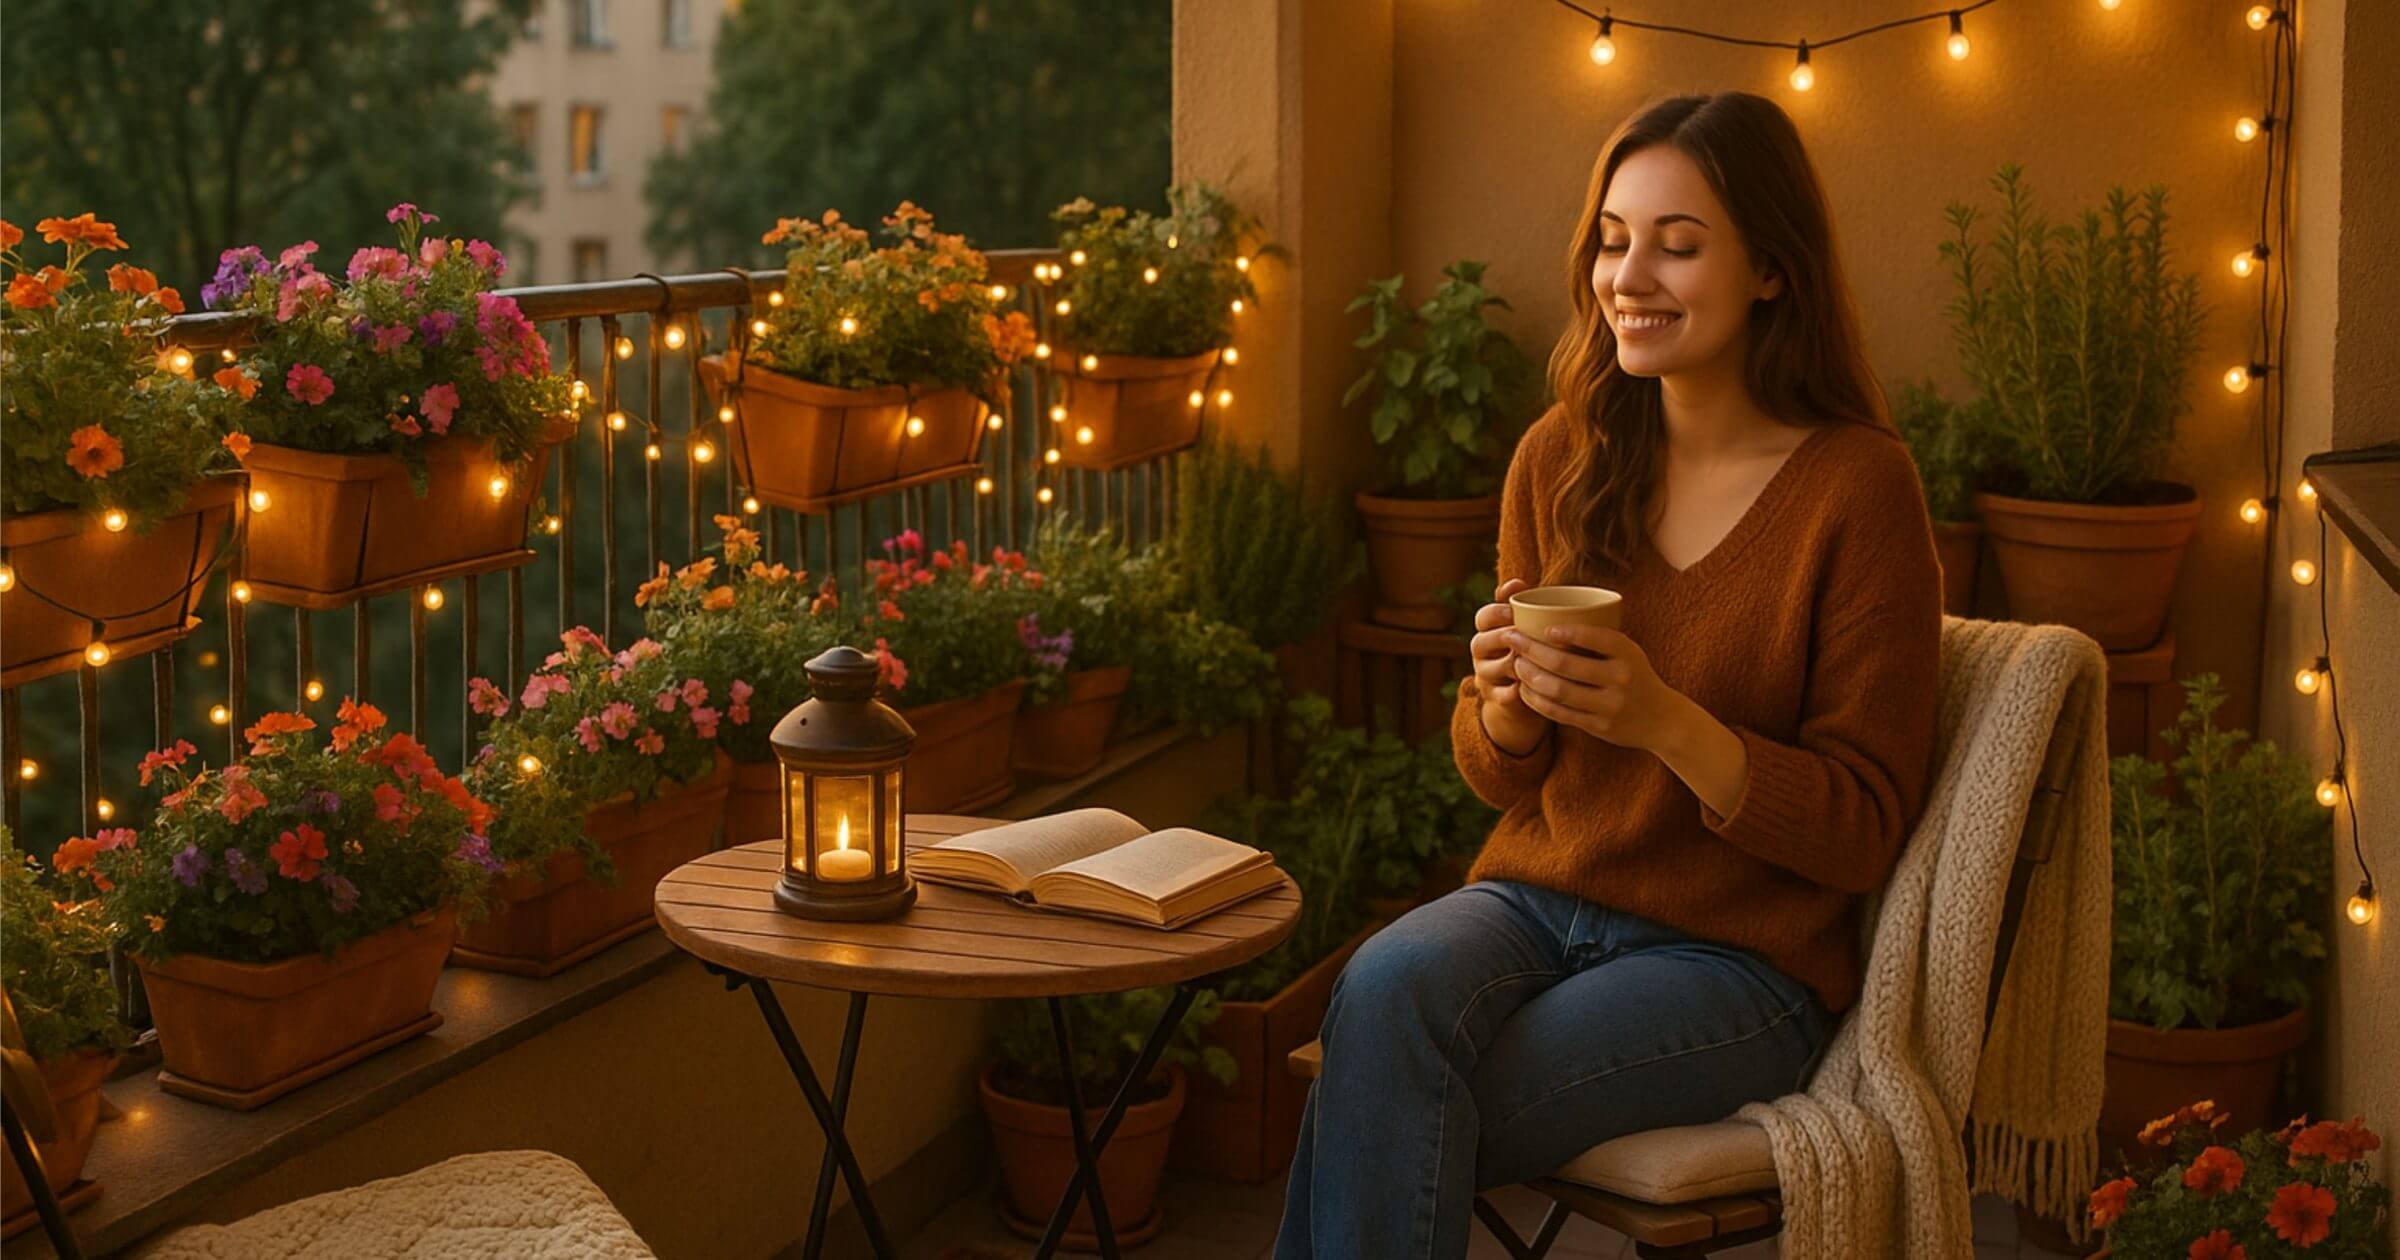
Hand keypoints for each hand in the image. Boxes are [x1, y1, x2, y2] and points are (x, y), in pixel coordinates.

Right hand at [1470, 579, 1549, 753]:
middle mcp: (1481, 653)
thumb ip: (1524, 604)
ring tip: (1530, 660)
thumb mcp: (1529, 626)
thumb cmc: (1533, 648)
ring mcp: (1484, 676)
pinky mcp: (1493, 698)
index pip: (1482, 617)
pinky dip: (1512, 692)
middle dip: (1500, 637)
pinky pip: (1498, 695)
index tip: (1514, 612)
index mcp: (1488, 630)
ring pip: (1488, 668)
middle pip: (1478, 642)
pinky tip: (1527, 686)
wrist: (1529, 689)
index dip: (1495, 613)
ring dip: (1509, 663)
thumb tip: (1516, 582)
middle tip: (1522, 634)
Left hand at [1506, 622, 1681, 752]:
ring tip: (1516, 663)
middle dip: (1531, 650)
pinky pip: (1559, 712)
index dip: (1565, 632)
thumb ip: (1599, 639)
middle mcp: (1620, 678)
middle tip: (1512, 638)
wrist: (1661, 719)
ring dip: (1529, 676)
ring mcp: (1609, 705)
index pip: (1594, 637)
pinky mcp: (1598, 726)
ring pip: (1557, 690)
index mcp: (1627, 654)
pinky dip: (1537, 700)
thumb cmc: (1635, 676)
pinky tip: (1524, 688)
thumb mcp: (1627, 652)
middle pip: (1565, 664)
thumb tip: (1550, 617)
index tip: (1543, 627)